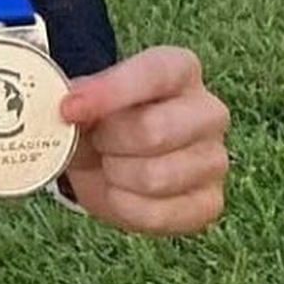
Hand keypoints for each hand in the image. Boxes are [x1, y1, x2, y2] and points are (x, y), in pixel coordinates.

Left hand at [59, 47, 228, 235]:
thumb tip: (72, 107)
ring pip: (153, 178)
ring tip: (110, 163)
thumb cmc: (102, 118)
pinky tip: (121, 190)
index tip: (68, 109)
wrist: (111, 157)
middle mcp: (209, 111)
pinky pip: (157, 214)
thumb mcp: (86, 98)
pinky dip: (124, 206)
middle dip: (107, 141)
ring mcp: (216, 159)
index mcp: (181, 69)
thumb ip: (80, 97)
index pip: (152, 73)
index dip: (107, 92)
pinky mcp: (210, 203)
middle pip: (153, 131)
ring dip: (114, 175)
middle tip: (96, 140)